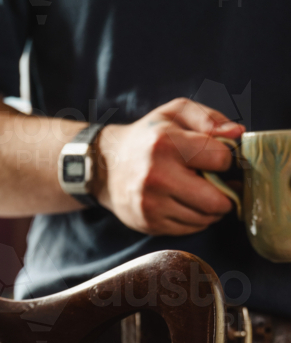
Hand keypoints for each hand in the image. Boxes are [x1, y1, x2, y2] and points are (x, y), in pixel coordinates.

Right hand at [95, 97, 243, 234]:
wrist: (105, 167)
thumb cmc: (147, 137)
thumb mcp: (174, 113)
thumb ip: (209, 118)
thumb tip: (237, 133)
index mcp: (165, 144)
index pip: (221, 159)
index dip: (226, 159)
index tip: (218, 159)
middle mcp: (156, 176)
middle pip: (216, 200)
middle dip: (227, 193)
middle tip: (223, 185)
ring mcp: (151, 204)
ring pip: (205, 218)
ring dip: (212, 208)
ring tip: (205, 193)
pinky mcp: (149, 223)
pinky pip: (190, 229)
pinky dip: (196, 218)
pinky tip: (189, 204)